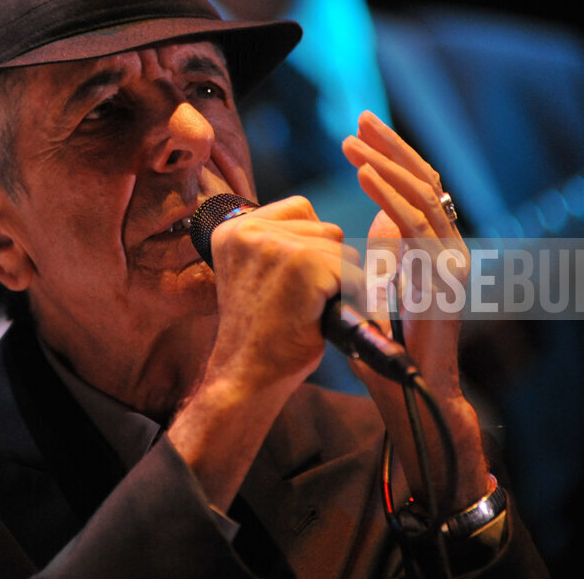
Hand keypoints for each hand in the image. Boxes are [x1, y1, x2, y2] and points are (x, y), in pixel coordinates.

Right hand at [207, 195, 361, 386]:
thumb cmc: (259, 333)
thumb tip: (333, 230)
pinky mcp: (302, 263)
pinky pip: (350, 271)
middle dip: (327, 264)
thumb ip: (278, 244)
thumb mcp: (256, 274)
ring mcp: (275, 244)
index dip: (310, 245)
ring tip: (308, 309)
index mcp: (232, 229)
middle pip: (325, 228)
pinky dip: (347, 296)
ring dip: (338, 281)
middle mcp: (248, 229)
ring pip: (341, 248)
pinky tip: (318, 316)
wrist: (246, 375)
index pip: (300, 209)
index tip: (291, 282)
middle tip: (300, 301)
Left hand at [341, 111, 487, 506]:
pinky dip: (387, 196)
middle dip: (391, 146)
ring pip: (421, 196)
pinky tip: (362, 175)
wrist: (412, 389)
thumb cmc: (388, 341)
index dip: (393, 155)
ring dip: (384, 164)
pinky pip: (414, 225)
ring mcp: (450, 259)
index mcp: (434, 246)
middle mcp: (449, 246)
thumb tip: (369, 218)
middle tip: (360, 119)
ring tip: (350, 143)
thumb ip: (383, 250)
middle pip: (426, 180)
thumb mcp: (381, 283)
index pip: (419, 186)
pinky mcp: (442, 276)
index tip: (362, 130)